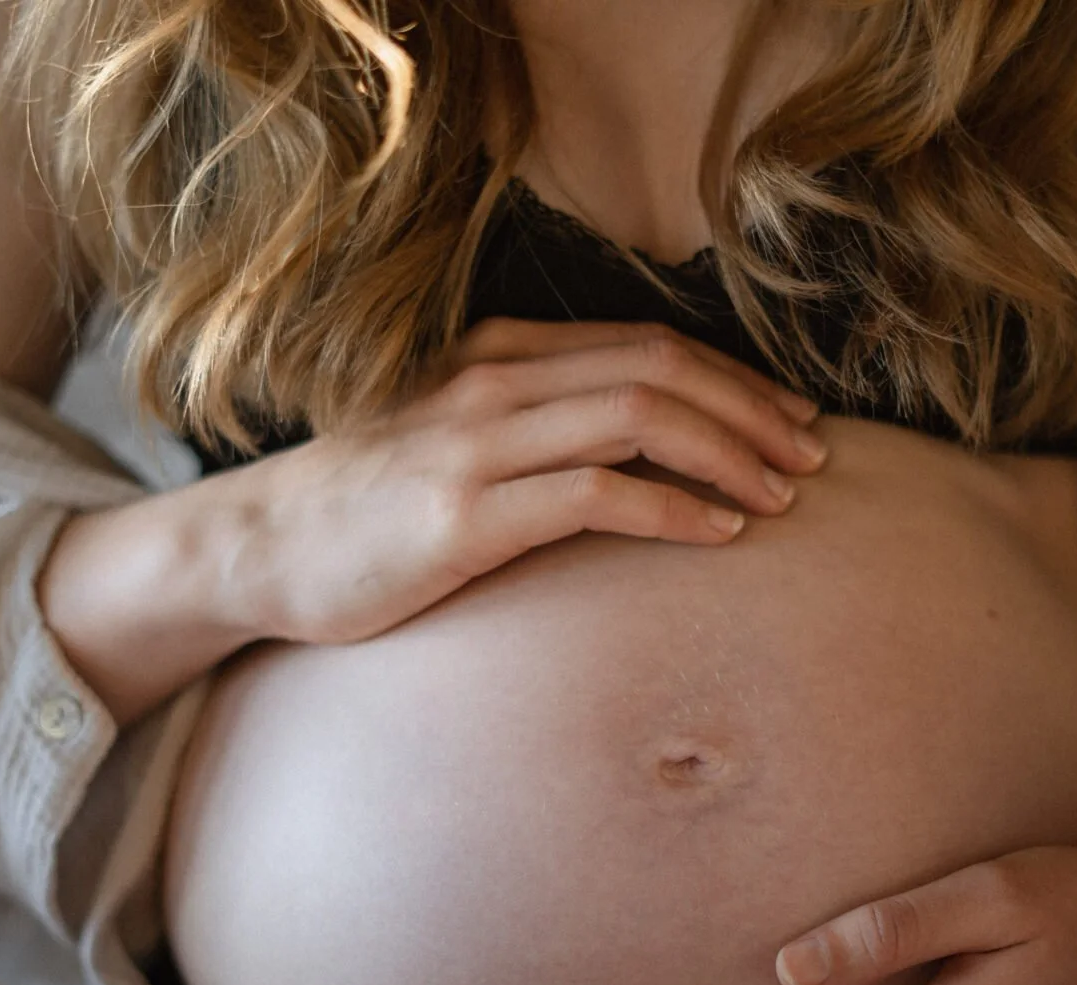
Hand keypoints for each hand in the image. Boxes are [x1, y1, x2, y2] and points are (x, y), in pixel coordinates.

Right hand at [211, 317, 826, 645]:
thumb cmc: (371, 505)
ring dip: (730, 456)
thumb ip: (539, 424)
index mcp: (501, 352)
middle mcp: (495, 379)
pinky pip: (598, 495)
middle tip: (814, 457)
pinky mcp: (466, 513)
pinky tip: (721, 533)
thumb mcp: (458, 437)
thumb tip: (646, 447)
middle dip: (754, 411)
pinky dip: (674, 510)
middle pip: (661, 370)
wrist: (262, 547)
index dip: (736, 378)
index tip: (791, 418)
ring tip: (784, 496)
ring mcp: (478, 442)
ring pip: (640, 419)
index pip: (648, 345)